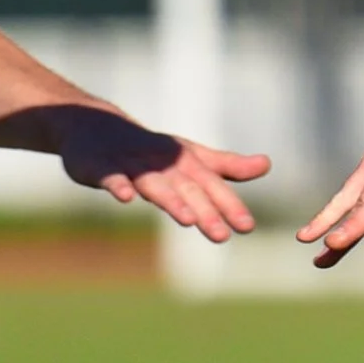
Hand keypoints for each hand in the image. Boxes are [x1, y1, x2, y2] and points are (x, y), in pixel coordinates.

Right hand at [42, 107, 269, 241]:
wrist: (96, 127)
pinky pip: (111, 177)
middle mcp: (162, 163)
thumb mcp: (191, 156)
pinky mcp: (103, 167)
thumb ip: (227, 165)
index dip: (228, 205)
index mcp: (184, 162)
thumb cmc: (150, 149)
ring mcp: (132, 164)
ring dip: (170, 199)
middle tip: (222, 235)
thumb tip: (267, 164)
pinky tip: (127, 197)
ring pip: (153, 183)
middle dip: (205, 210)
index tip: (247, 227)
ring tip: (187, 219)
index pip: (211, 186)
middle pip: (186, 188)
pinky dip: (119, 185)